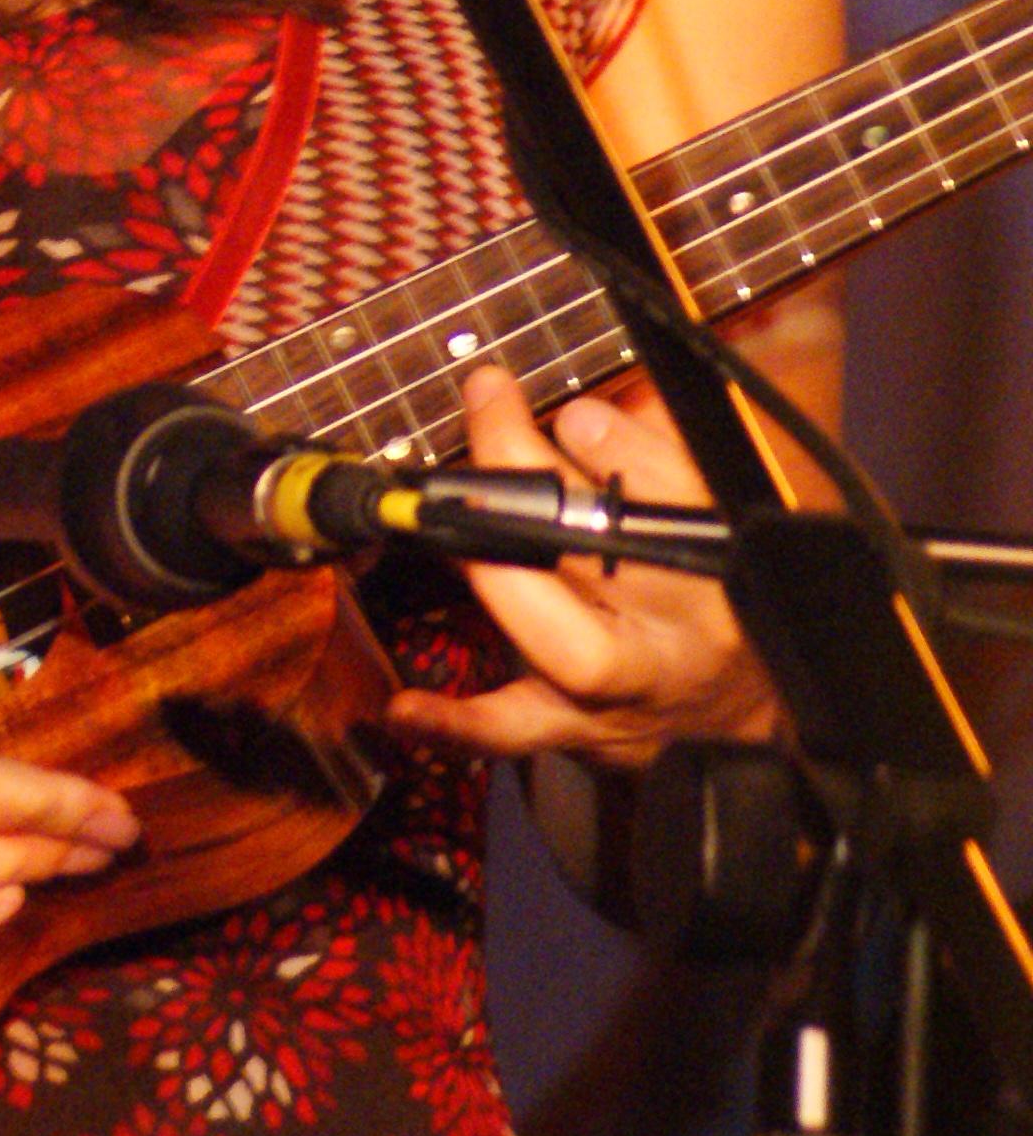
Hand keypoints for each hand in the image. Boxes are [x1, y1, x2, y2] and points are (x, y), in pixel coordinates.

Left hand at [386, 365, 782, 767]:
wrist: (732, 720)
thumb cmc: (703, 592)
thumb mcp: (699, 510)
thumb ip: (651, 450)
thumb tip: (584, 402)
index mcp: (722, 553)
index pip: (684, 495)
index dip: (625, 449)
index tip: (570, 412)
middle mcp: (683, 624)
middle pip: (614, 554)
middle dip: (537, 484)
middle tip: (485, 418)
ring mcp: (628, 685)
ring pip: (569, 646)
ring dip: (498, 577)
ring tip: (441, 521)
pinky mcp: (579, 731)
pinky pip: (516, 732)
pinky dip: (457, 722)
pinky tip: (404, 708)